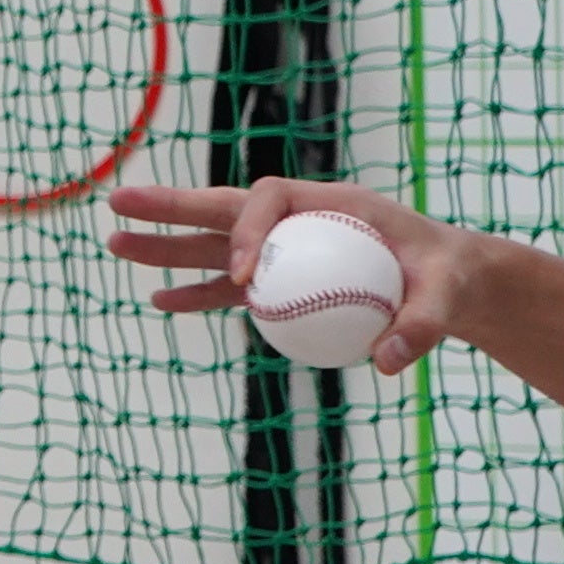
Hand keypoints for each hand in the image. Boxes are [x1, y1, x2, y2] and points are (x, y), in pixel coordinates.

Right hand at [99, 173, 456, 373]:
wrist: (449, 282)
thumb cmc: (449, 278)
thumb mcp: (448, 296)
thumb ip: (421, 325)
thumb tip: (386, 363)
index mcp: (331, 201)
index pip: (272, 201)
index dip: (249, 231)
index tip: (243, 276)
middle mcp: (299, 217)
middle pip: (223, 207)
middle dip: (169, 206)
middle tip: (117, 204)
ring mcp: (286, 248)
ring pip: (214, 243)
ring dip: (166, 247)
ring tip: (113, 245)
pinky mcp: (283, 279)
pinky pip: (230, 287)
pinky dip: (196, 294)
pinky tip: (160, 302)